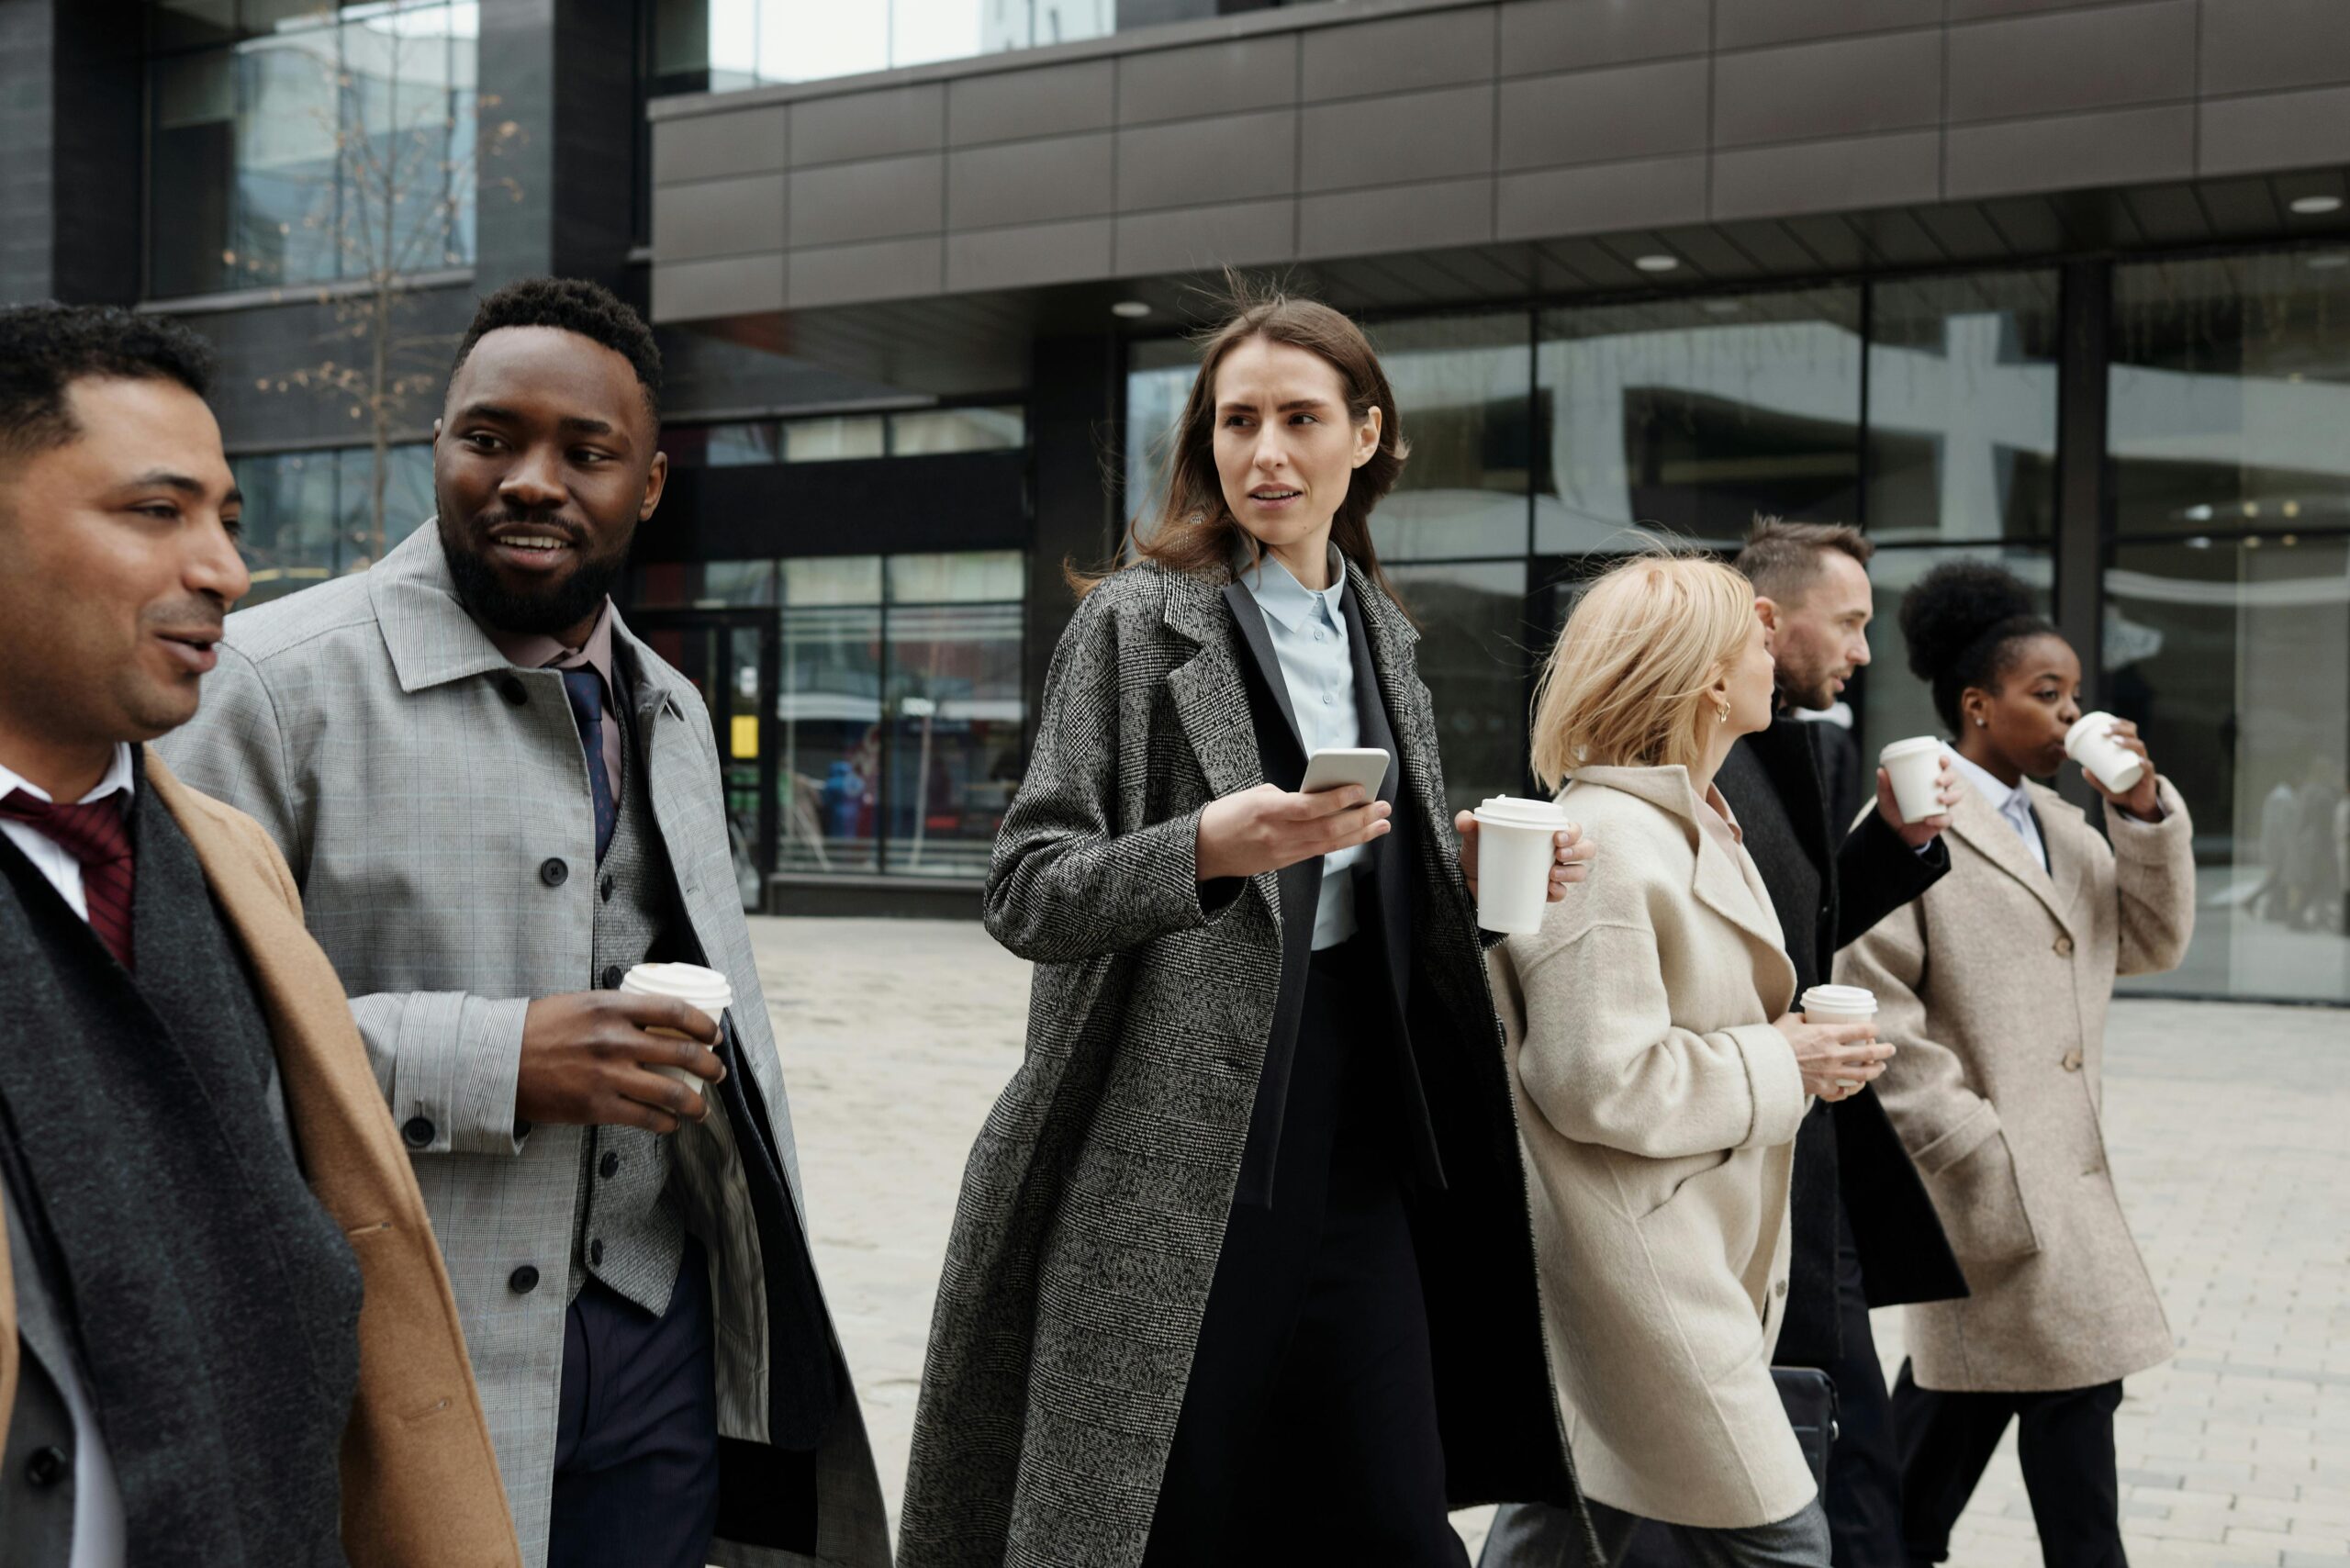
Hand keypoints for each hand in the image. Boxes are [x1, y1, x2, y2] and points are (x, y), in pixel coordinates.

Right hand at [514, 991, 725, 1133]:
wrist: (497, 1060)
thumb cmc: (538, 1029)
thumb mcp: (582, 1003)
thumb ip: (618, 1010)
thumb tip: (655, 1019)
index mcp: (612, 1007)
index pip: (675, 1011)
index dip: (703, 1025)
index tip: (713, 1035)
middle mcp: (615, 1040)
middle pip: (682, 1053)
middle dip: (709, 1066)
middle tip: (717, 1072)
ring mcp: (607, 1075)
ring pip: (671, 1093)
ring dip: (695, 1103)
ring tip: (702, 1108)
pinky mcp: (596, 1107)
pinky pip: (645, 1118)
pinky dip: (666, 1123)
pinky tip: (671, 1123)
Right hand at [1196, 782, 1390, 881]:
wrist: (1204, 850)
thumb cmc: (1227, 815)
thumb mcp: (1254, 795)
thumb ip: (1288, 797)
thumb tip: (1320, 798)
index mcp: (1265, 810)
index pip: (1309, 807)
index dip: (1337, 799)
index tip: (1360, 788)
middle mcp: (1277, 834)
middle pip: (1327, 829)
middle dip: (1359, 818)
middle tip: (1382, 806)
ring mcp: (1282, 852)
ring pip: (1329, 844)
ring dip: (1359, 833)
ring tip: (1381, 823)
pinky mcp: (1285, 863)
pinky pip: (1319, 852)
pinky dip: (1342, 843)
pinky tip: (1359, 835)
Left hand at [1455, 812, 1593, 902]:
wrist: (1468, 882)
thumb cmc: (1479, 853)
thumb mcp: (1473, 839)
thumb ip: (1468, 825)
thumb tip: (1466, 819)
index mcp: (1545, 833)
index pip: (1571, 828)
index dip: (1573, 832)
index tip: (1557, 837)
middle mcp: (1554, 852)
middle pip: (1584, 848)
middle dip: (1578, 850)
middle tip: (1558, 853)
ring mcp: (1552, 873)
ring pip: (1579, 871)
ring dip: (1572, 872)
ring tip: (1552, 875)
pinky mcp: (1543, 893)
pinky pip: (1561, 893)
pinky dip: (1559, 892)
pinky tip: (1550, 890)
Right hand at [1772, 1014, 1894, 1101]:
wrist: (1763, 1068)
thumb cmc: (1774, 1041)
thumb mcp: (1789, 1021)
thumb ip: (1802, 1019)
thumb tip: (1807, 1018)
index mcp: (1828, 1034)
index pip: (1860, 1029)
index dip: (1872, 1028)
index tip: (1875, 1028)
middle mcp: (1834, 1054)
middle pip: (1869, 1053)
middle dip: (1884, 1051)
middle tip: (1890, 1049)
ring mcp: (1831, 1073)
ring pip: (1863, 1074)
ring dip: (1875, 1070)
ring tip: (1879, 1068)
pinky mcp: (1823, 1088)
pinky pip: (1844, 1091)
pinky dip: (1852, 1089)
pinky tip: (1856, 1085)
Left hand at [1876, 757, 1960, 847]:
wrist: (1894, 831)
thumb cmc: (1893, 808)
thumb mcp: (1886, 797)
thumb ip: (1884, 785)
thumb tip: (1881, 770)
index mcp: (1928, 779)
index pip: (1941, 766)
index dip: (1945, 761)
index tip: (1941, 761)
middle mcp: (1939, 790)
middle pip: (1952, 778)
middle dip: (1949, 777)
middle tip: (1938, 781)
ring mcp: (1942, 805)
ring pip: (1956, 796)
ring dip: (1951, 796)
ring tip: (1939, 799)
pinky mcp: (1942, 821)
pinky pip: (1947, 819)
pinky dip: (1940, 819)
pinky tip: (1929, 820)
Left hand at [2089, 719, 2163, 819]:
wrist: (2137, 806)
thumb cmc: (2123, 791)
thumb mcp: (2105, 785)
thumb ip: (2095, 779)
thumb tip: (2083, 769)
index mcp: (2130, 751)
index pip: (2129, 731)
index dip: (2120, 723)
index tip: (2105, 722)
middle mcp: (2139, 754)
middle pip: (2134, 734)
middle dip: (2120, 729)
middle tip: (2105, 731)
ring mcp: (2144, 764)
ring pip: (2140, 747)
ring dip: (2128, 742)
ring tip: (2115, 741)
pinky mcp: (2149, 777)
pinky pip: (2148, 767)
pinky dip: (2143, 763)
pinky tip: (2138, 761)